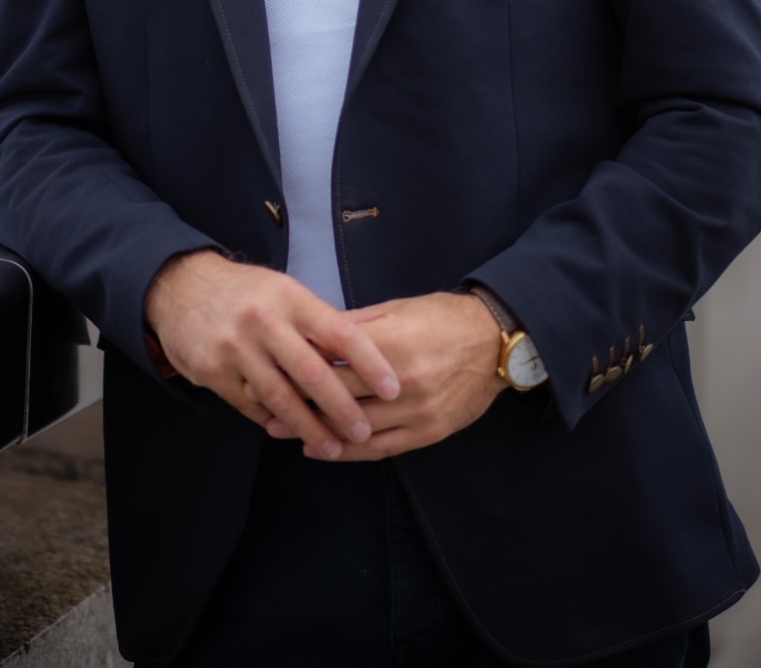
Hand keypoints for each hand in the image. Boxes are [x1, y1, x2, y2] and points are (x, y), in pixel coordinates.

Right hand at [144, 251, 400, 459]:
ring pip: (280, 397)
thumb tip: (367, 347)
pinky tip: (291, 431)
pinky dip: (274, 421)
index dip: (370, 362)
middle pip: (312, 372)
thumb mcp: (282, 291)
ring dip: (309, 427)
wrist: (178, 287)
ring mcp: (235, 347)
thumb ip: (317, 321)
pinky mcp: (212, 371)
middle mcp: (263, 321)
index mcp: (289, 297)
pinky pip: (251, 405)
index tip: (393, 388)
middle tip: (364, 431)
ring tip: (332, 447)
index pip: (339, 331)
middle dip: (342, 408)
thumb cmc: (245, 292)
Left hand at [283, 290, 504, 461]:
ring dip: (317, 430)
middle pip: (338, 395)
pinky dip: (349, 452)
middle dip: (299, 399)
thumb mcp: (397, 307)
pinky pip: (382, 448)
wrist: (495, 341)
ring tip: (283, 429)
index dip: (300, 364)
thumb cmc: (443, 316)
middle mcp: (402, 380)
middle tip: (265, 403)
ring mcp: (417, 410)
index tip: (272, 366)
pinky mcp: (429, 432)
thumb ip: (355, 324)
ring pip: (356, 427)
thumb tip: (313, 333)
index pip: (333, 358)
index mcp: (391, 341)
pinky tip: (324, 449)